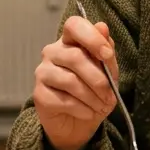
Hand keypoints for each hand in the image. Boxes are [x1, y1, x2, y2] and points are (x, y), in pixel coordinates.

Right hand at [34, 15, 119, 149]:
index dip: (91, 37)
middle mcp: (52, 52)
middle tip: (110, 96)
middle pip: (75, 57)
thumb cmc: (94, 92)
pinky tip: (88, 113)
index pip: (74, 25)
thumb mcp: (108, 72)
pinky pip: (64, 100)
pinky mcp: (39, 94)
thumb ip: (106, 51)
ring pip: (70, 81)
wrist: (78, 124)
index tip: (106, 55)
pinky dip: (82, 109)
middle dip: (99, 80)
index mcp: (70, 41)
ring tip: (101, 106)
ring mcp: (43, 72)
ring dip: (92, 97)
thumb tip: (103, 27)